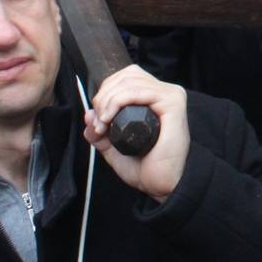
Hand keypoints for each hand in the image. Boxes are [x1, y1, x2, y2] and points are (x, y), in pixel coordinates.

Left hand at [84, 65, 191, 202]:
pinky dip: (118, 101)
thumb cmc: (148, 169)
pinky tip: (110, 117)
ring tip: (103, 124)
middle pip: (126, 75)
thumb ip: (101, 133)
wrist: (163, 186)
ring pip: (129, 81)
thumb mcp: (115, 149)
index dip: (106, 92)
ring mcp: (170, 95)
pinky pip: (139, 91)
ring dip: (108, 101)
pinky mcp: (173, 103)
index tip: (97, 119)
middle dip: (103, 96)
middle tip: (98, 123)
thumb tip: (88, 115)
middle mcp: (164, 92)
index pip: (126, 77)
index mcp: (154, 98)